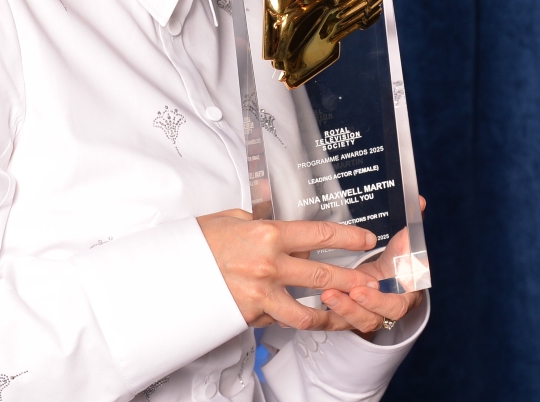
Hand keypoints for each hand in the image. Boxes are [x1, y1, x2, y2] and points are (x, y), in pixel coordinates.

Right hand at [196, 210, 379, 329]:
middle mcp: (269, 266)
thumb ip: (262, 224)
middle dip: (353, 280)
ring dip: (330, 314)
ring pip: (308, 313)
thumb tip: (283, 229)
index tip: (366, 239)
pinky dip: (288, 318)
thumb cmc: (199, 241)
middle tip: (371, 281)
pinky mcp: (249, 316)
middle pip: (324, 277)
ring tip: (344, 312)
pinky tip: (297, 316)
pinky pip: (278, 320)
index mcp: (267, 235)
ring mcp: (260, 295)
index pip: (319, 235)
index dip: (348, 238)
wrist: (169, 270)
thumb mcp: (232, 219)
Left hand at [319, 196, 427, 338]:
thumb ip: (411, 224)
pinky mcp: (354, 319)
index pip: (397, 305)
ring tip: (324, 294)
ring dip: (341, 310)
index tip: (360, 289)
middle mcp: (388, 309)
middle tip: (332, 293)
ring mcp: (371, 316)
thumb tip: (418, 200)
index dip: (379, 301)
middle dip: (353, 308)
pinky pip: (341, 324)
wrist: (391, 279)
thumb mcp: (404, 244)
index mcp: (406, 294)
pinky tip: (313, 305)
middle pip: (373, 319)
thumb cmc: (398, 261)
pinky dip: (328, 316)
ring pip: (357, 323)